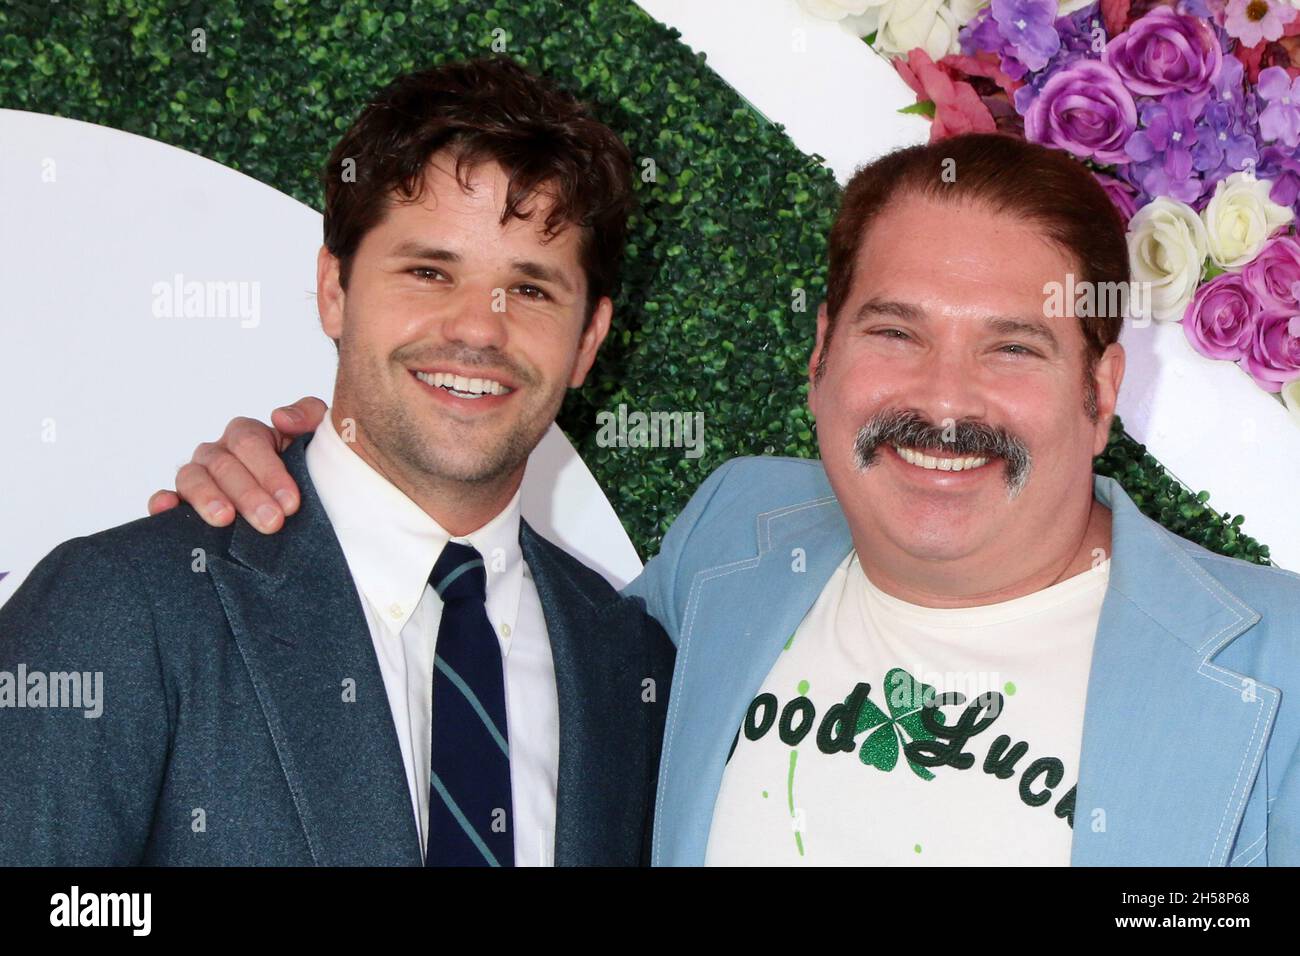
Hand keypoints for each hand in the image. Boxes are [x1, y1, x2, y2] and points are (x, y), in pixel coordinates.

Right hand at [147, 396, 326, 532]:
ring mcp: (198, 477)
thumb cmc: (306, 468)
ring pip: (191, 478)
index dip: (270, 472)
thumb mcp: (317, 437)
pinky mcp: (182, 503)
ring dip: (207, 498)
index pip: (250, 443)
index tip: (291, 503)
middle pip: (224, 465)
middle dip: (249, 495)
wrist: (297, 505)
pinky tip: (166, 508)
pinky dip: (162, 502)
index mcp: (247, 436)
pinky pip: (163, 498)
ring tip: (225, 519)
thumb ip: (310, 415)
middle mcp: (218, 453)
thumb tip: (280, 417)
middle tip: (271, 522)